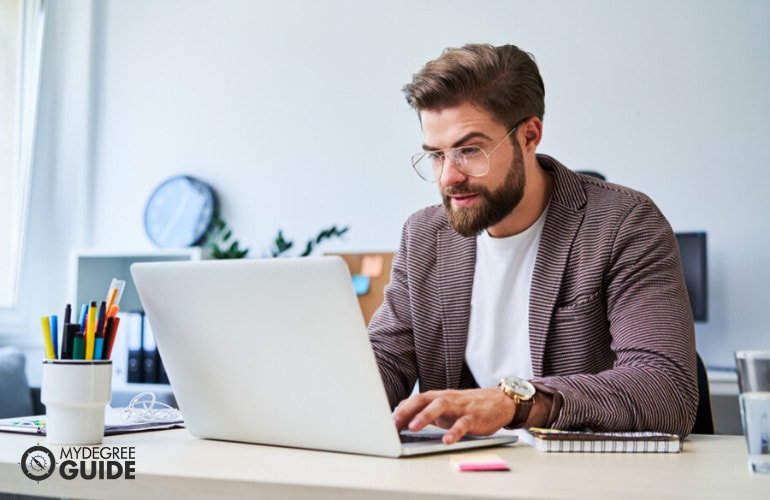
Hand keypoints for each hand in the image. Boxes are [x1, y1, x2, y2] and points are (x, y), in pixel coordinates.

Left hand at [392, 387, 514, 443]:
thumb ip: (424, 412)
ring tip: (414, 428)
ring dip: (425, 416)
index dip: (401, 410)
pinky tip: (447, 440)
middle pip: (424, 399)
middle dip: (407, 410)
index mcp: (437, 397)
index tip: (386, 423)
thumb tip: (400, 420)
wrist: (498, 401)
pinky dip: (454, 431)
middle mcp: (447, 399)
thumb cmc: (466, 406)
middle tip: (394, 424)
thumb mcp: (444, 408)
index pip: (415, 400)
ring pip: (441, 406)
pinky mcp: (474, 417)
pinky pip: (463, 424)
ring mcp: (460, 407)